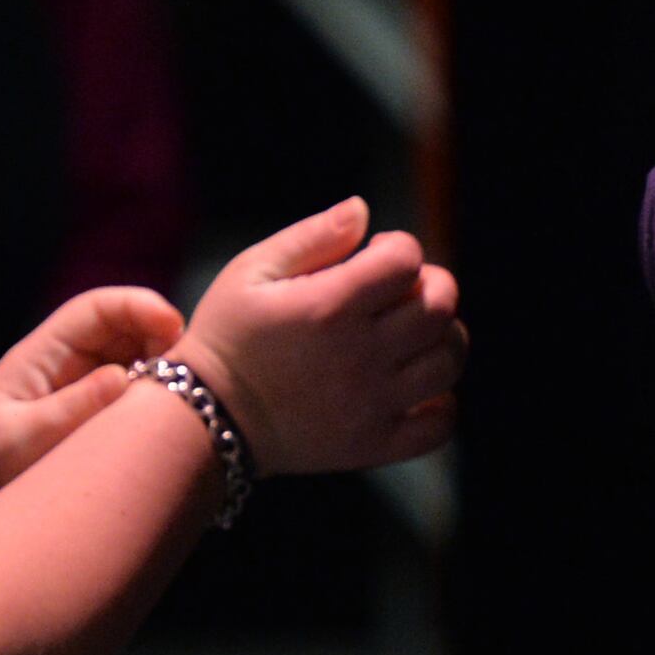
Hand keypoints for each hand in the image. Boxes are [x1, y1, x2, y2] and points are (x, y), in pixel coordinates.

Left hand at [0, 286, 185, 520]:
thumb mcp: (24, 439)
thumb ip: (74, 407)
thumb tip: (125, 376)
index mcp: (39, 356)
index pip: (95, 310)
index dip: (138, 306)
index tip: (174, 327)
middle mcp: (64, 366)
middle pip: (124, 329)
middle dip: (159, 339)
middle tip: (188, 372)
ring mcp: (80, 391)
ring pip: (135, 361)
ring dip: (162, 372)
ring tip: (181, 400)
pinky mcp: (94, 420)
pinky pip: (134, 396)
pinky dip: (155, 401)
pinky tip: (167, 421)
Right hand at [172, 197, 467, 477]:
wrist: (207, 419)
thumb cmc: (229, 336)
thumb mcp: (251, 272)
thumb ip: (313, 237)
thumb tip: (363, 210)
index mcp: (330, 307)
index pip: (406, 259)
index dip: (398, 247)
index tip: (375, 256)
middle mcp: (360, 356)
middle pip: (440, 306)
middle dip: (431, 286)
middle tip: (401, 292)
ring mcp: (371, 404)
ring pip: (448, 360)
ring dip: (442, 338)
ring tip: (412, 335)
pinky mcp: (372, 445)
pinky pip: (438, 426)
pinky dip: (441, 403)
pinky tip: (416, 386)